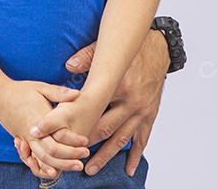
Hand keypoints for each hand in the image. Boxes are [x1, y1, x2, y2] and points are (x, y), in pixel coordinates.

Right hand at [0, 81, 88, 178]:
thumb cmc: (21, 91)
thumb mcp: (41, 87)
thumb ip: (59, 93)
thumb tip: (77, 94)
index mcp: (40, 119)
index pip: (59, 136)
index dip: (74, 141)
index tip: (86, 142)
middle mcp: (33, 133)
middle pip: (52, 153)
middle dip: (69, 158)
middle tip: (83, 159)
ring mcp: (26, 139)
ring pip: (43, 159)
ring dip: (60, 165)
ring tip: (73, 167)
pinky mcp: (22, 142)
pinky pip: (33, 159)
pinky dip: (43, 167)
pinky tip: (53, 171)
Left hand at [63, 32, 167, 175]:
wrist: (160, 47)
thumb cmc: (132, 49)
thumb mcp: (107, 48)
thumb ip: (87, 57)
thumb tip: (68, 66)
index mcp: (117, 85)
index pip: (89, 107)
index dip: (72, 120)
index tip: (57, 132)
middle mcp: (130, 101)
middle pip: (103, 128)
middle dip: (85, 144)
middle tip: (69, 156)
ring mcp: (141, 110)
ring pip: (120, 138)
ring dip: (105, 155)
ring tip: (90, 169)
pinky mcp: (150, 114)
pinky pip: (142, 139)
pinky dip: (136, 156)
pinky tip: (129, 169)